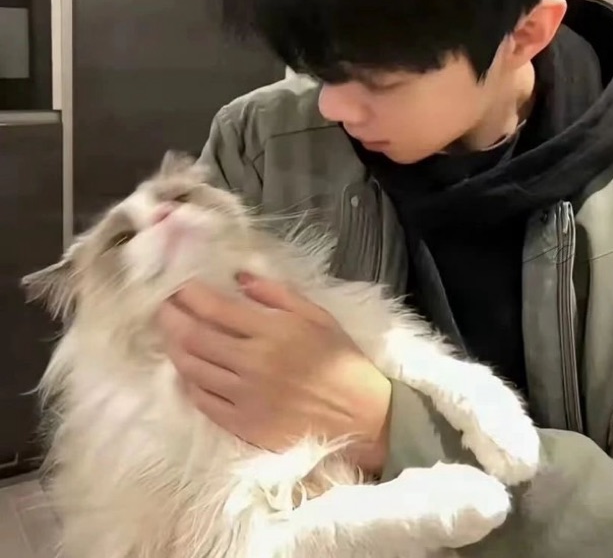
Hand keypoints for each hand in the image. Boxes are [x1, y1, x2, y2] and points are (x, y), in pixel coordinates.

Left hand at [155, 274, 391, 475]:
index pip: (216, 308)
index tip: (178, 286)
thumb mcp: (318, 315)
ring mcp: (244, 396)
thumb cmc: (342, 361)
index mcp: (273, 331)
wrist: (360, 416)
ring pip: (193, 368)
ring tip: (168, 334)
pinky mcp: (242, 424)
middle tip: (161, 306)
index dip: (190, 295)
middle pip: (195, 336)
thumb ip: (277, 294)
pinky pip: (203, 401)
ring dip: (174, 348)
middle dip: (172, 317)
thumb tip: (239, 277)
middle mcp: (253, 362)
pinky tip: (186, 371)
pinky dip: (189, 383)